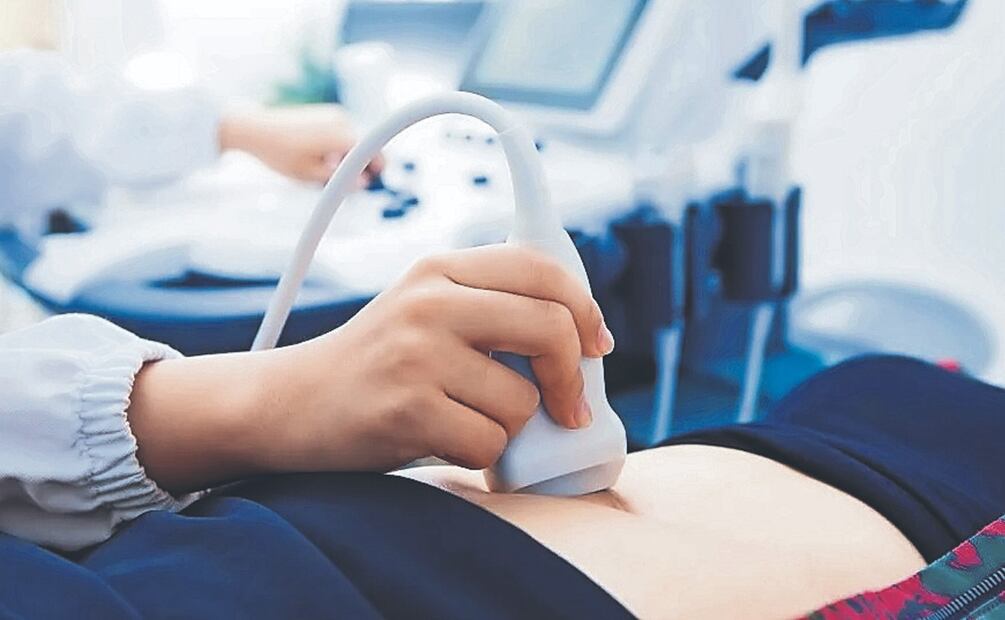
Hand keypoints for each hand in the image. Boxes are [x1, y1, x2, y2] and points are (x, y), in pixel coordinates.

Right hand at [127, 245, 613, 491]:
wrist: (289, 404)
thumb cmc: (376, 365)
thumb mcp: (425, 311)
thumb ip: (491, 309)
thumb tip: (583, 341)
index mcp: (440, 268)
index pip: (541, 268)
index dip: (585, 309)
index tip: (598, 345)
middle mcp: (430, 301)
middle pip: (551, 327)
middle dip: (573, 377)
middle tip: (568, 409)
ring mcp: (417, 354)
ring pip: (522, 400)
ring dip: (508, 426)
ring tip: (463, 420)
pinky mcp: (407, 409)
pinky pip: (489, 442)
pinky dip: (480, 455)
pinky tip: (442, 441)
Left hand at [218, 104, 383, 184]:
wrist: (255, 128)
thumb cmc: (280, 153)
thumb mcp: (310, 174)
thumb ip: (340, 180)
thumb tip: (362, 183)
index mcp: (342, 136)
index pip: (374, 152)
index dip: (379, 166)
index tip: (375, 178)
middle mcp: (342, 121)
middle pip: (364, 146)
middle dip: (359, 164)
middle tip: (343, 183)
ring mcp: (334, 114)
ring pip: (353, 140)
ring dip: (346, 156)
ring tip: (323, 170)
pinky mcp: (326, 113)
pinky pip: (342, 133)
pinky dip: (338, 146)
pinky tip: (318, 157)